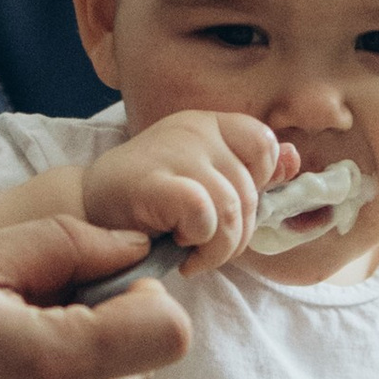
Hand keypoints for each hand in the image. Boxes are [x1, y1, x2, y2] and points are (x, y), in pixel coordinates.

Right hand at [84, 110, 291, 270]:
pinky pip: (205, 215)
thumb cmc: (147, 201)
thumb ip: (247, 170)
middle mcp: (195, 130)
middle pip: (250, 191)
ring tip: (193, 254)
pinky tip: (178, 246)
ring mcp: (175, 152)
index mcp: (210, 124)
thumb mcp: (204, 179)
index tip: (227, 209)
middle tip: (205, 247)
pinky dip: (200, 242)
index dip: (257, 186)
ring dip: (219, 248)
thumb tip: (294, 158)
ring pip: (233, 209)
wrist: (84, 212)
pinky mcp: (155, 182)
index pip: (264, 145)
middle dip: (236, 234)